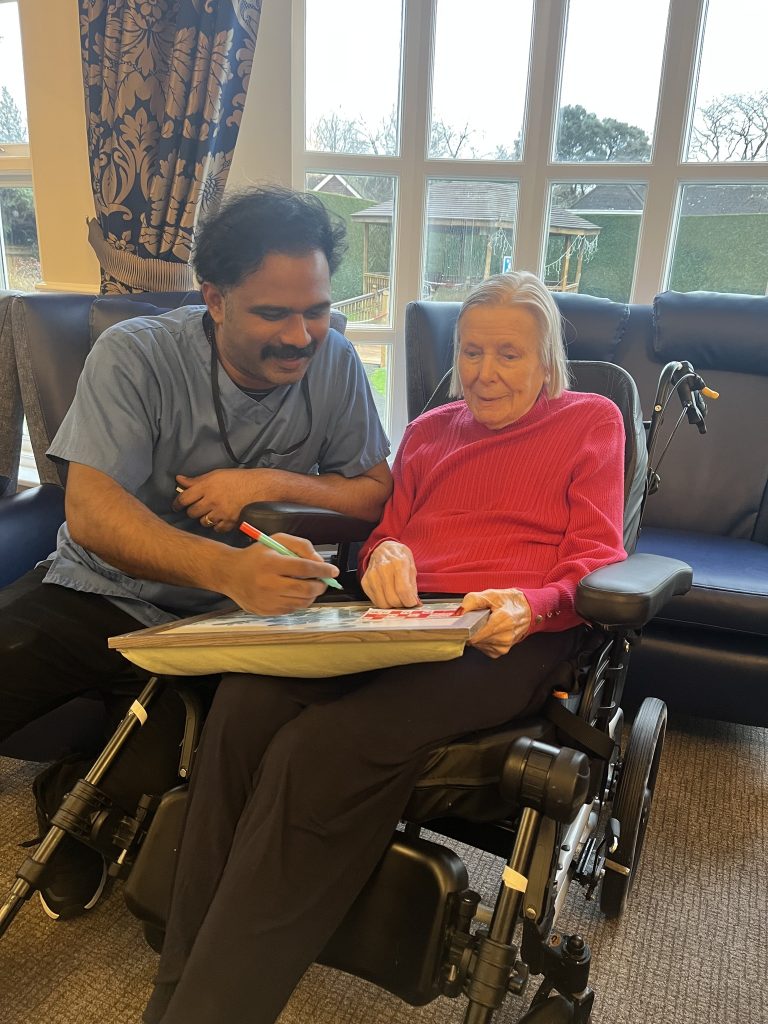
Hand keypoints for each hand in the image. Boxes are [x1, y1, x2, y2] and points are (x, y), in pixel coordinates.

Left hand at [174, 470, 262, 532]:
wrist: (260, 487)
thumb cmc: (238, 479)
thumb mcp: (216, 474)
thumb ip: (197, 479)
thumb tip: (179, 479)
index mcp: (207, 486)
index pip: (184, 498)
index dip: (177, 504)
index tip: (176, 506)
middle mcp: (212, 500)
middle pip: (192, 512)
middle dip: (192, 510)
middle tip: (197, 508)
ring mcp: (220, 513)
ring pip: (203, 521)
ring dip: (204, 518)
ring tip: (211, 512)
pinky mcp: (230, 522)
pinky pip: (216, 529)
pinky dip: (217, 525)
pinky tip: (220, 519)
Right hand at [221, 533, 337, 614]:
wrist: (229, 574)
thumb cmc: (256, 555)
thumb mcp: (277, 541)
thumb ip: (301, 546)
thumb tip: (320, 561)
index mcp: (271, 563)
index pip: (304, 568)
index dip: (323, 570)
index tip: (334, 570)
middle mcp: (268, 584)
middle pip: (305, 590)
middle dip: (321, 585)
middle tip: (323, 580)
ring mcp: (266, 601)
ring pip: (301, 603)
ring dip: (311, 595)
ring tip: (309, 585)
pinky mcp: (265, 612)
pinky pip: (291, 610)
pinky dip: (298, 601)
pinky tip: (293, 592)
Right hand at [361, 540, 419, 607]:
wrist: (383, 549)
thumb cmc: (399, 557)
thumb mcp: (411, 566)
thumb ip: (412, 585)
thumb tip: (415, 602)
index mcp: (398, 563)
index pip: (403, 590)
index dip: (409, 601)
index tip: (412, 603)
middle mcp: (383, 569)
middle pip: (393, 599)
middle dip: (402, 604)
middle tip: (405, 601)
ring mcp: (372, 576)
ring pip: (383, 603)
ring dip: (392, 605)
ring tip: (396, 598)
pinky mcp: (365, 582)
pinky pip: (375, 601)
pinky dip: (383, 601)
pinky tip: (387, 594)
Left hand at [462, 589, 531, 658]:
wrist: (526, 610)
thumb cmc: (509, 602)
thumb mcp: (490, 594)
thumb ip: (472, 601)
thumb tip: (459, 612)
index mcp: (503, 620)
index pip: (475, 635)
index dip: (465, 629)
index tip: (463, 623)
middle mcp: (505, 636)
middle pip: (475, 639)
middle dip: (472, 630)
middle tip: (479, 620)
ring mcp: (504, 645)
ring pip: (477, 644)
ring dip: (477, 635)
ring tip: (487, 624)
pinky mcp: (501, 651)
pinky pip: (483, 647)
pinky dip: (482, 640)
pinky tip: (489, 631)